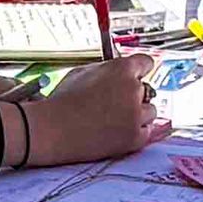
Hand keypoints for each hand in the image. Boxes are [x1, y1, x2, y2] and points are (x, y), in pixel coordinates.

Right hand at [21, 55, 170, 164]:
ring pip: (150, 111)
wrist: (52, 130)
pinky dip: (135, 131)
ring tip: (113, 119)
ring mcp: (136, 114)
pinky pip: (146, 131)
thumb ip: (106, 70)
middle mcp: (133, 90)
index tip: (137, 76)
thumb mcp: (83, 72)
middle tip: (113, 104)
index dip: (139, 71)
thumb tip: (116, 72)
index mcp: (122, 69)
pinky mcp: (135, 137)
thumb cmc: (62, 101)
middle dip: (134, 95)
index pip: (146, 63)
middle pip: (147, 89)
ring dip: (137, 114)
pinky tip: (117, 130)